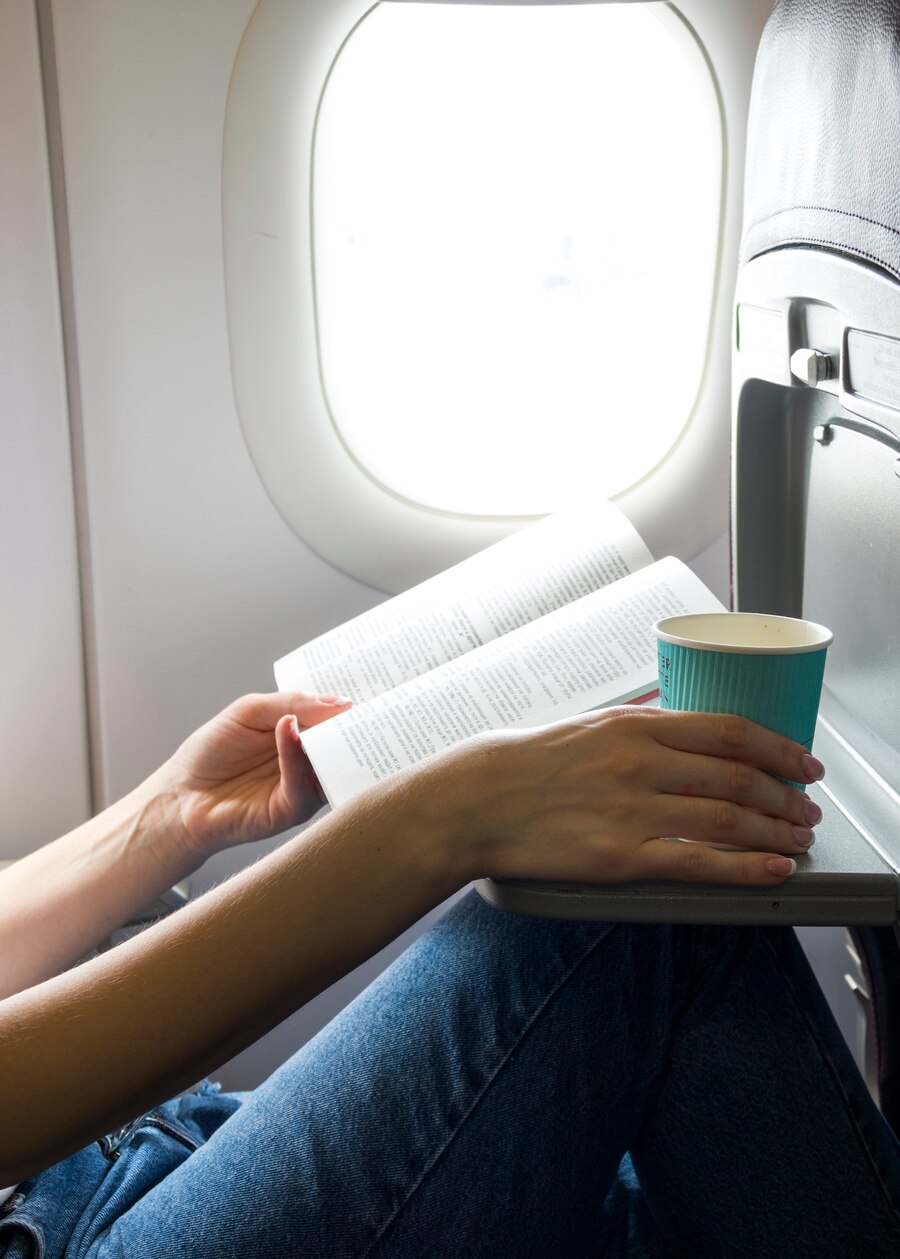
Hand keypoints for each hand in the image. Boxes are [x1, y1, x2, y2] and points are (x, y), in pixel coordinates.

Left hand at [158, 692, 351, 860]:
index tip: (363, 690)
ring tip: (331, 717)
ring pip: (330, 766)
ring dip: (331, 741)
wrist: (180, 796)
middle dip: (352, 726)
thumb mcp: (251, 712)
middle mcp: (307, 764)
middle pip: (342, 745)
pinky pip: (302, 784)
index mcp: (301, 738)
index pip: (336, 721)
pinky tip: (287, 731)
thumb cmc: (211, 754)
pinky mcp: (290, 811)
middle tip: (360, 707)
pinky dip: (297, 756)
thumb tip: (339, 702)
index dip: (349, 707)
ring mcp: (302, 788)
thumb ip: (292, 703)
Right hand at [433, 706, 824, 886]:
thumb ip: (645, 728)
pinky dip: (744, 866)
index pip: (729, 731)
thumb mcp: (593, 726)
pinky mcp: (620, 857)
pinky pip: (698, 862)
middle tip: (808, 809)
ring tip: (799, 839)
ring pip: (727, 818)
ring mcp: (631, 811)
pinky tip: (771, 868)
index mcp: (635, 725)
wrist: (477, 801)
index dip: (779, 748)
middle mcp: (639, 763)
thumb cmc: (531, 764)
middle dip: (786, 795)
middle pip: (738, 776)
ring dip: (775, 830)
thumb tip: (694, 730)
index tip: (804, 762)